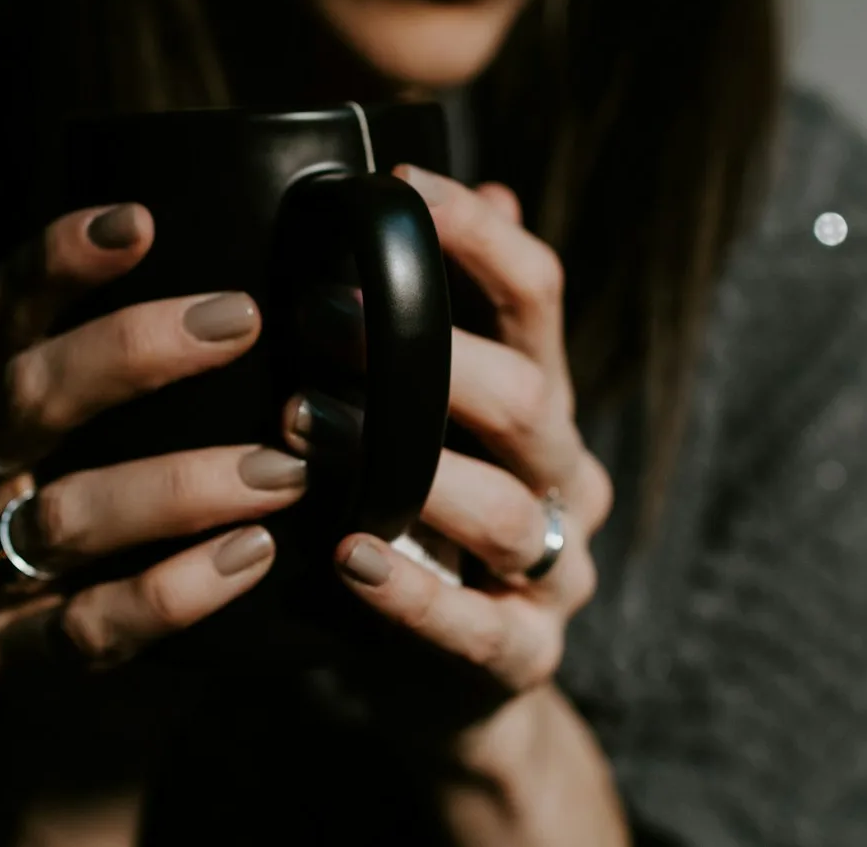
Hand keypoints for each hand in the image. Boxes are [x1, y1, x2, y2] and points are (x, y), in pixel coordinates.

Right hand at [0, 203, 305, 680]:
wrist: (94, 690)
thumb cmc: (148, 530)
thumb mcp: (161, 439)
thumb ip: (221, 372)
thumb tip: (360, 273)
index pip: (9, 309)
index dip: (61, 258)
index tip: (142, 219)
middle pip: (26, 391)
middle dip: (133, 349)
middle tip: (244, 321)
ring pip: (64, 512)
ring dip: (180, 482)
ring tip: (284, 468)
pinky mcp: (14, 658)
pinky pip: (92, 621)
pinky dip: (177, 587)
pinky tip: (252, 555)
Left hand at [289, 167, 622, 839]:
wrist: (462, 683)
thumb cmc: (427, 521)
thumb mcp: (434, 417)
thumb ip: (445, 318)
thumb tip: (477, 186)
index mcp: (539, 399)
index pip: (537, 295)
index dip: (479, 234)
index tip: (398, 183)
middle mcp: (561, 473)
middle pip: (529, 397)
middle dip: (431, 355)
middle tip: (319, 318)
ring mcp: (554, 570)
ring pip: (508, 512)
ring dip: (409, 470)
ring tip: (306, 431)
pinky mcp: (523, 652)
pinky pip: (481, 627)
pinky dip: (417, 596)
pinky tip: (350, 558)